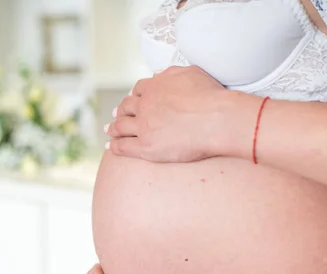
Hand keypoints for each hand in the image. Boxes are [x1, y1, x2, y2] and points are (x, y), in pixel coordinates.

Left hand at [105, 66, 254, 161]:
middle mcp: (146, 104)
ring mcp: (144, 126)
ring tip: (110, 131)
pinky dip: (115, 145)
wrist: (216, 119)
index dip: (134, 95)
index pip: (140, 89)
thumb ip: (171, 74)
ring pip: (121, 126)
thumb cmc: (211, 97)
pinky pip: (124, 146)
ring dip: (113, 128)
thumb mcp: (191, 74)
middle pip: (127, 107)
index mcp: (156, 86)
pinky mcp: (146, 146)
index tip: (132, 99)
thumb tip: (158, 75)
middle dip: (121, 111)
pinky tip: (110, 147)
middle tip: (116, 115)